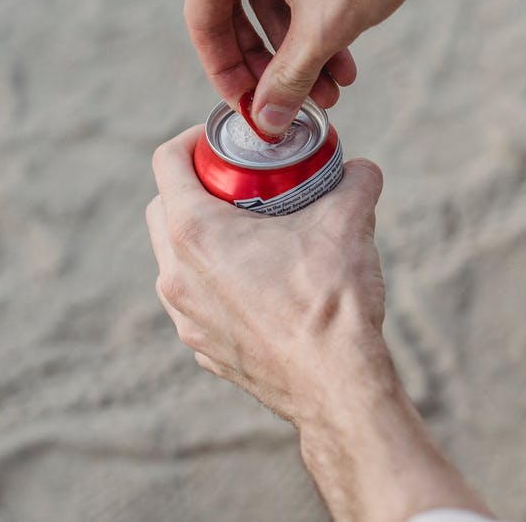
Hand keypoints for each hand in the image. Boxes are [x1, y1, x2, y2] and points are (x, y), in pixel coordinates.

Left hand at [146, 125, 389, 422]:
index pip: (167, 162)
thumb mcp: (348, 224)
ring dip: (202, 238)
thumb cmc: (331, 302)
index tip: (222, 141)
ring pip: (175, 260)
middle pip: (163, 210)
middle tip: (239, 183)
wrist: (337, 385)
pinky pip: (196, 302)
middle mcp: (176, 275)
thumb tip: (362, 169)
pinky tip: (259, 284)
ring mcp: (186, 318)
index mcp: (195, 233)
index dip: (193, 139)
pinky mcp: (204, 349)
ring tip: (250, 233)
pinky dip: (215, 283)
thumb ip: (356, 182)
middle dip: (194, 188)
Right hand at [184, 0, 448, 135]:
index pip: (206, 24)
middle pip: (236, 16)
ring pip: (268, 4)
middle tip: (291, 108)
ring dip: (299, 52)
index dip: (228, 77)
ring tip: (332, 91)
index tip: (248, 111)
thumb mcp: (324, 28)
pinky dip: (311, 23)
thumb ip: (288, 80)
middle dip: (273, 68)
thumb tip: (266, 122)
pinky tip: (341, 61)